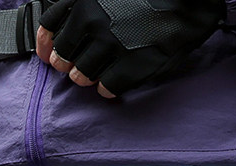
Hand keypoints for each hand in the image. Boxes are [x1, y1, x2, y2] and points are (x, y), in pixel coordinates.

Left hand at [36, 0, 223, 96]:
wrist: (187, 2)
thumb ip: (79, 2)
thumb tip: (57, 22)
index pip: (49, 28)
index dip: (47, 44)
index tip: (49, 54)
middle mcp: (92, 21)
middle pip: (63, 56)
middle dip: (69, 62)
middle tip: (80, 63)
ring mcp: (110, 46)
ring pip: (81, 75)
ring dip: (88, 76)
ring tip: (100, 69)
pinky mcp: (129, 68)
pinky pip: (106, 88)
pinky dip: (107, 87)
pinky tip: (115, 79)